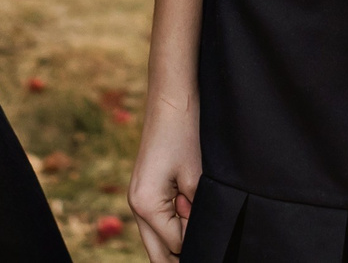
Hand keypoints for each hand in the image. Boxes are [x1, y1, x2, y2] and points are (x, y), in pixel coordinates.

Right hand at [128, 94, 203, 262]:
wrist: (173, 99)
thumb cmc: (186, 134)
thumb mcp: (198, 179)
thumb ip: (196, 216)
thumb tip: (198, 241)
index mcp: (145, 205)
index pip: (176, 246)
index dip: (199, 238)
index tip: (212, 217)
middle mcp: (136, 206)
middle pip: (159, 253)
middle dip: (182, 252)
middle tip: (208, 242)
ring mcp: (138, 198)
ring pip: (158, 239)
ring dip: (179, 235)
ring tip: (195, 208)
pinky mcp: (146, 190)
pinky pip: (160, 220)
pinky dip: (176, 221)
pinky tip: (190, 205)